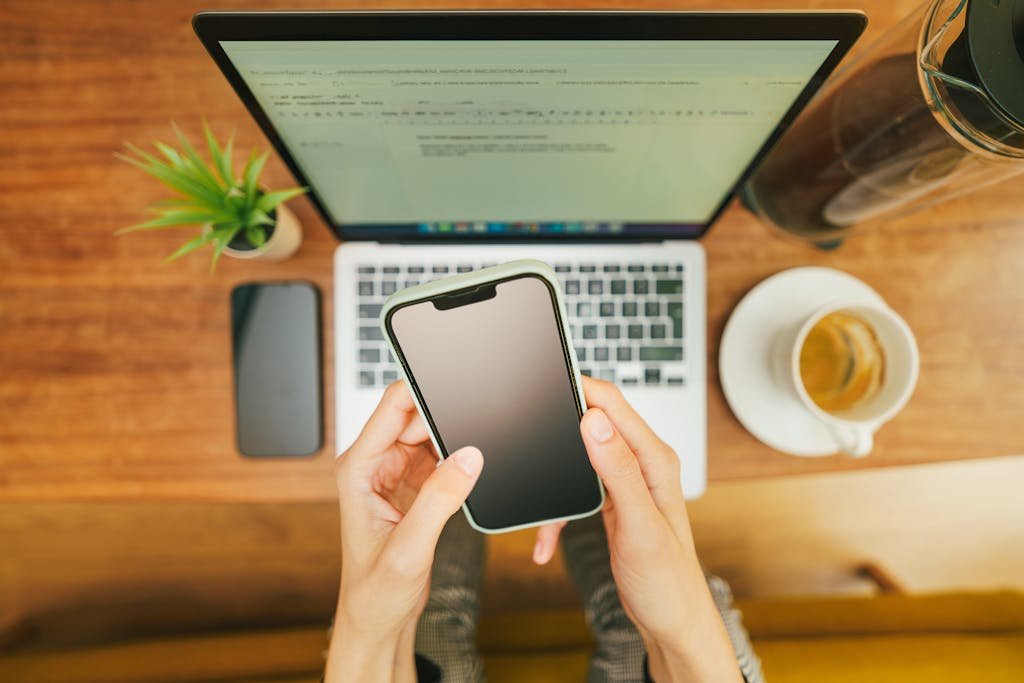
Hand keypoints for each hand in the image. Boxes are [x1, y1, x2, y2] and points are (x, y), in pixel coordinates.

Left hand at [325, 380, 483, 681]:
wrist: (378, 619)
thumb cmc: (376, 591)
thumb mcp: (410, 548)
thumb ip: (440, 500)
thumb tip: (468, 457)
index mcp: (359, 468)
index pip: (393, 406)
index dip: (424, 393)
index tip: (458, 395)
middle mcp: (373, 464)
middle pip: (414, 414)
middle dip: (445, 421)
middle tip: (469, 443)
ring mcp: (393, 473)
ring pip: (429, 433)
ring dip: (451, 441)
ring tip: (463, 469)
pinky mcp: (413, 485)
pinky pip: (439, 455)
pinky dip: (455, 460)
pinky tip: (463, 479)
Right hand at [543, 377, 742, 681]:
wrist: (672, 622)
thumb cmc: (667, 581)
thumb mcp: (639, 526)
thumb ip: (618, 471)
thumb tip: (594, 421)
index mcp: (654, 460)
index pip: (612, 404)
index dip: (579, 386)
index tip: (544, 385)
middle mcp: (642, 464)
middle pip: (594, 422)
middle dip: (559, 427)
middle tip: (528, 438)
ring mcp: (627, 482)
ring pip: (580, 457)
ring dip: (555, 477)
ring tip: (537, 500)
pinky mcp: (614, 501)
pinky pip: (576, 492)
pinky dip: (557, 515)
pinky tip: (545, 543)